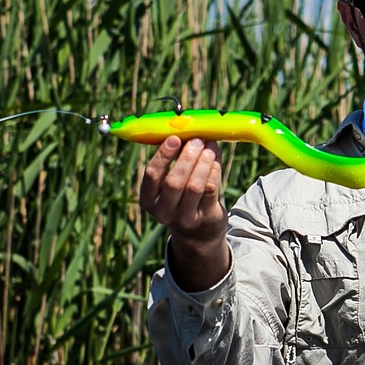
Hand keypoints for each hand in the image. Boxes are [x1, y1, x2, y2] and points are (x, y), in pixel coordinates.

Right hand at [139, 136, 230, 290]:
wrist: (197, 233)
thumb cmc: (181, 197)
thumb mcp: (168, 185)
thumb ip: (173, 162)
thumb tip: (186, 131)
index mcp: (148, 200)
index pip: (151, 175)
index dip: (163, 155)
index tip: (174, 138)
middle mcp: (164, 212)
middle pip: (174, 182)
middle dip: (187, 157)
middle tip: (197, 140)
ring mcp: (185, 218)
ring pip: (195, 186)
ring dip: (204, 162)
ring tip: (209, 146)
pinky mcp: (205, 218)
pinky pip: (211, 190)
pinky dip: (214, 170)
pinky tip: (215, 158)